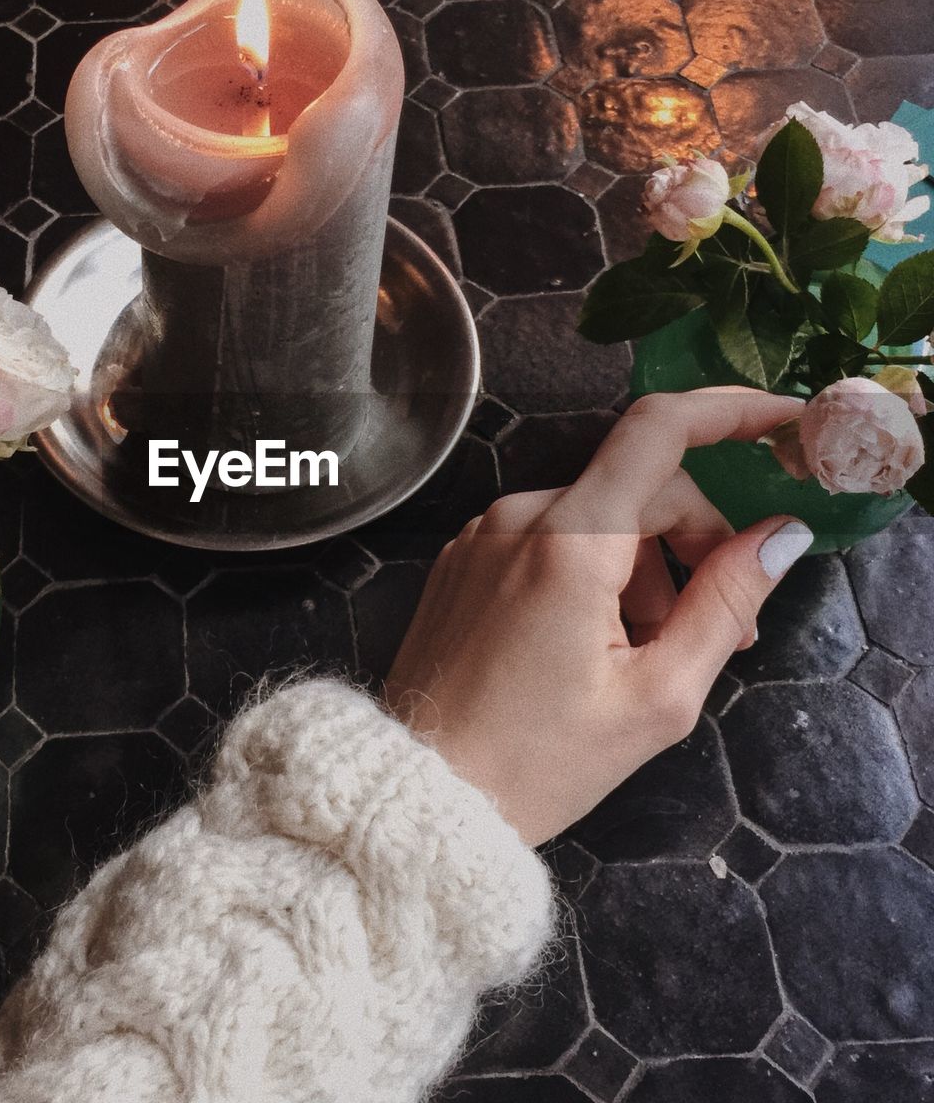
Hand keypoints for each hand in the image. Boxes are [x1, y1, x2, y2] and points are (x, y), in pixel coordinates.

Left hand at [384, 388, 812, 846]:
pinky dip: (588, 570)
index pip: (658, 429)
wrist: (421, 792)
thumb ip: (725, 603)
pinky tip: (588, 642)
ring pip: (593, 514)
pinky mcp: (463, 559)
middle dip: (694, 539)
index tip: (781, 422)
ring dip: (639, 565)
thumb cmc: (535, 762)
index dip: (730, 410)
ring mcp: (482, 535)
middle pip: (636, 484)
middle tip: (724, 625)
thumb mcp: (656, 697)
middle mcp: (517, 517)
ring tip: (640, 653)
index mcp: (569, 542)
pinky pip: (546, 537)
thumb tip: (780, 534)